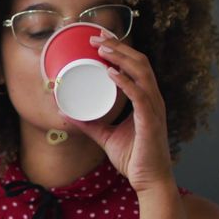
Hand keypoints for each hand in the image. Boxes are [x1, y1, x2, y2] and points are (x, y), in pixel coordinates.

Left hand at [60, 36, 173, 192]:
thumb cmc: (134, 158)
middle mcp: (152, 99)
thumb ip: (89, 124)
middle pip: (139, 62)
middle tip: (96, 37)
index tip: (101, 38)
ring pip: (141, 72)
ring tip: (102, 48)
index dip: (121, 49)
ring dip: (120, 57)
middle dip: (118, 46)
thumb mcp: (105, 136)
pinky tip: (111, 73)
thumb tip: (65, 113)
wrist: (149, 181)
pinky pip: (139, 96)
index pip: (136, 66)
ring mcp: (153, 109)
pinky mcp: (151, 121)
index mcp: (145, 99)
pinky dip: (125, 82)